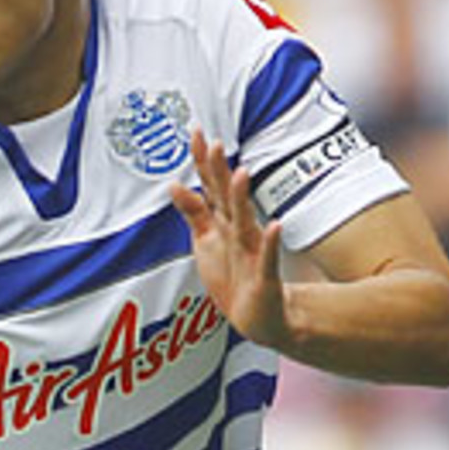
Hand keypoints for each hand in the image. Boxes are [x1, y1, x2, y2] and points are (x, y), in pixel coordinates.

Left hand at [170, 129, 287, 347]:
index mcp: (224, 222)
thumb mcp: (206, 240)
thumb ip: (193, 212)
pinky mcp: (263, 277)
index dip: (203, 162)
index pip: (212, 186)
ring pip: (245, 221)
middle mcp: (239, 231)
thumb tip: (174, 185)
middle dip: (220, 171)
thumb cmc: (233, 275)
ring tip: (240, 174)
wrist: (260, 316)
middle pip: (226, 196)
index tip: (196, 133)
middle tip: (215, 143)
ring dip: (242, 199)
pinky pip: (267, 258)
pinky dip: (269, 244)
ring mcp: (252, 252)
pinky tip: (274, 227)